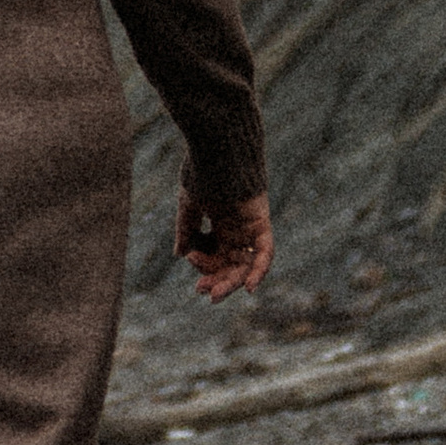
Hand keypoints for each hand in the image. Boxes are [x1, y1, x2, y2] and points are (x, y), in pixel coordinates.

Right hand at [177, 185, 272, 304]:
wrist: (216, 150)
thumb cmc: (202, 173)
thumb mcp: (189, 207)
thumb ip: (187, 230)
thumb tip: (180, 254)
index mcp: (220, 225)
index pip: (215, 254)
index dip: (203, 263)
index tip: (189, 258)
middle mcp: (237, 229)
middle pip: (231, 264)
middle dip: (216, 279)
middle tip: (201, 290)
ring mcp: (250, 228)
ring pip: (246, 264)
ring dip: (232, 281)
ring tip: (215, 294)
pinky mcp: (261, 223)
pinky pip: (265, 253)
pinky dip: (260, 271)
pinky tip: (249, 288)